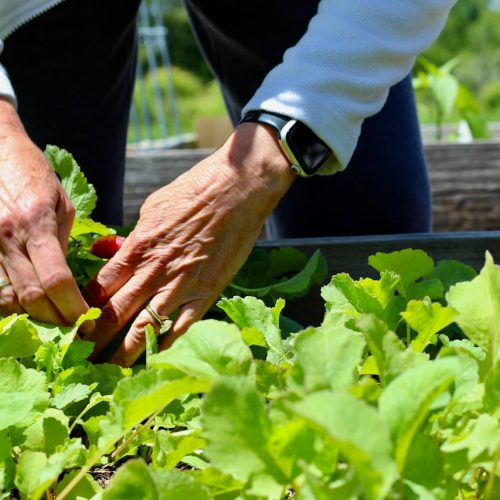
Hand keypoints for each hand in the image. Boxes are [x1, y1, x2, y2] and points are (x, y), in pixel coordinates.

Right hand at [0, 99, 92, 329]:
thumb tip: (66, 281)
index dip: (73, 307)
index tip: (87, 320)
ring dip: (32, 314)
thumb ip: (61, 242)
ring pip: (7, 296)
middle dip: (54, 319)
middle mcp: (7, 238)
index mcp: (36, 225)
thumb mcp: (61, 204)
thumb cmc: (35, 175)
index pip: (56, 281)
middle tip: (73, 328)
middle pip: (30, 297)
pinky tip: (28, 304)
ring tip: (54, 319)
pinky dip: (11, 300)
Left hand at [84, 123, 294, 365]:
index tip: (75, 324)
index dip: (84, 310)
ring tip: (108, 370)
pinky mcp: (207, 293)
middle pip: (113, 314)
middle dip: (93, 339)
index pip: (100, 287)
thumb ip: (135, 236)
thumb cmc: (195, 191)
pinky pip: (182, 328)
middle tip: (79, 358)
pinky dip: (166, 347)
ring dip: (123, 353)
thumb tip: (120, 252)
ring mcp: (181, 285)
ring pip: (143, 328)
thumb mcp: (152, 207)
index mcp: (137, 247)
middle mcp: (153, 271)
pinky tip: (154, 361)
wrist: (237, 188)